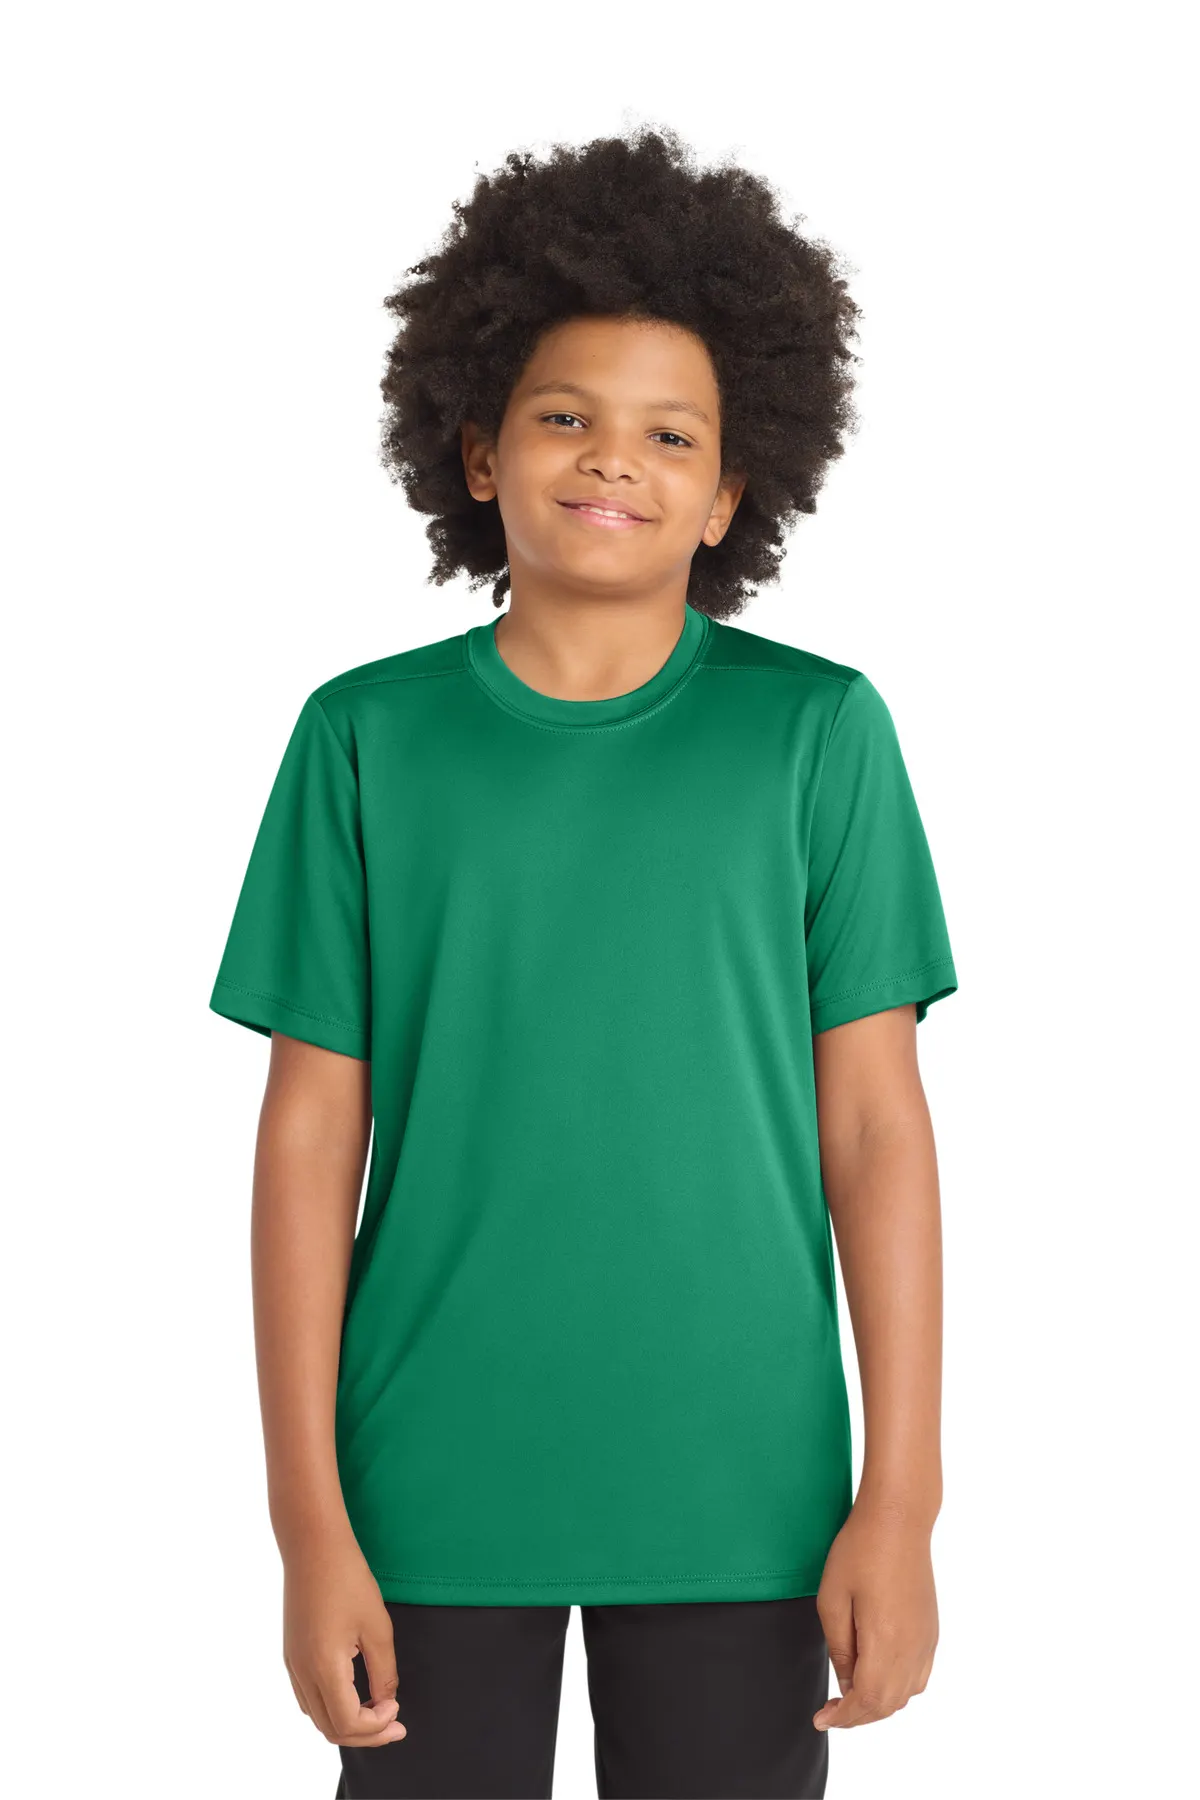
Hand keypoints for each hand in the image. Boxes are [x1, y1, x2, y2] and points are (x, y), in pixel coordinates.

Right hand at [282, 1530, 407, 1747]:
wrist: (313, 1546)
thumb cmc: (349, 1580)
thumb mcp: (377, 1626)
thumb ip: (383, 1671)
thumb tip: (386, 1702)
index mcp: (323, 1667)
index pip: (348, 1723)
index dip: (377, 1728)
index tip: (397, 1709)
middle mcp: (302, 1673)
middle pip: (330, 1729)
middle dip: (365, 1734)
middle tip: (394, 1725)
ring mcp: (292, 1664)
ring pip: (316, 1717)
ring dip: (346, 1724)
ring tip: (377, 1713)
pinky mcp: (291, 1653)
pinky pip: (307, 1698)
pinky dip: (330, 1708)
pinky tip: (353, 1694)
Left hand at [812, 1499, 938, 1729]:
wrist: (899, 1519)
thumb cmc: (859, 1551)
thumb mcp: (832, 1599)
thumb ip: (840, 1649)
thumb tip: (847, 1685)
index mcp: (886, 1642)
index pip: (867, 1700)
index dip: (843, 1718)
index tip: (821, 1720)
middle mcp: (913, 1648)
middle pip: (888, 1704)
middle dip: (858, 1716)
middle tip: (831, 1711)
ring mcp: (927, 1640)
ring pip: (906, 1694)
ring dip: (878, 1704)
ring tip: (850, 1696)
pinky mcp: (932, 1630)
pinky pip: (919, 1676)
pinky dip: (898, 1689)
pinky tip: (878, 1677)